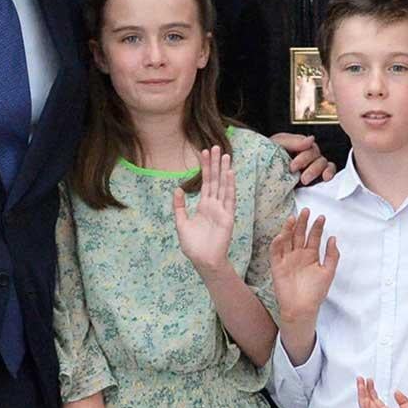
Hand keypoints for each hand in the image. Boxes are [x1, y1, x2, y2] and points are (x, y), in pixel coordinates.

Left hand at [172, 145, 236, 277]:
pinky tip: (229, 173)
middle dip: (215, 164)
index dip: (205, 167)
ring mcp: (222, 210)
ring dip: (224, 170)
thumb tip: (177, 189)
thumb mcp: (181, 223)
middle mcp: (214, 205)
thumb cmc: (193, 246)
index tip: (204, 152)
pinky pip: (229, 198)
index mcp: (203, 206)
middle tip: (216, 146)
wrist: (203, 261)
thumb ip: (179, 206)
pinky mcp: (227, 217)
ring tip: (225, 155)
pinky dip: (229, 185)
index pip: (206, 182)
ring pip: (223, 186)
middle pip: (215, 180)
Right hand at [268, 208, 339, 326]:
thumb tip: (333, 238)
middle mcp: (299, 255)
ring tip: (294, 217)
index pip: (313, 237)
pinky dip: (278, 242)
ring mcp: (287, 259)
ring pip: (287, 240)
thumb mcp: (328, 272)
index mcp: (311, 255)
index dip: (317, 227)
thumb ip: (332, 255)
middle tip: (306, 210)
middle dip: (303, 223)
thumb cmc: (316, 292)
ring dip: (289, 229)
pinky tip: (283, 234)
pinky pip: (276, 251)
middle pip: (300, 234)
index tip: (322, 217)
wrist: (302, 308)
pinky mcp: (277, 266)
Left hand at [270, 131, 336, 185]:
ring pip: (324, 164)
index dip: (303, 157)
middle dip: (309, 166)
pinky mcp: (315, 177)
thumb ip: (293, 141)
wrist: (259, 176)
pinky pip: (329, 171)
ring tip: (305, 180)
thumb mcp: (276, 144)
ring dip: (316, 171)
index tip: (292, 166)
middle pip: (317, 156)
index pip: (310, 147)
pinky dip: (329, 173)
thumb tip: (311, 139)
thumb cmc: (267, 157)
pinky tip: (325, 178)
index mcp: (299, 145)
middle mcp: (307, 154)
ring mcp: (312, 165)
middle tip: (298, 175)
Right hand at [356, 377, 407, 407]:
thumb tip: (397, 391)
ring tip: (360, 384)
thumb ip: (403, 401)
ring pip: (366, 406)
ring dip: (362, 394)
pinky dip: (364, 405)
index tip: (369, 380)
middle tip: (361, 379)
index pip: (375, 399)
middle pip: (368, 401)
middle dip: (364, 389)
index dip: (371, 390)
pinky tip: (362, 397)